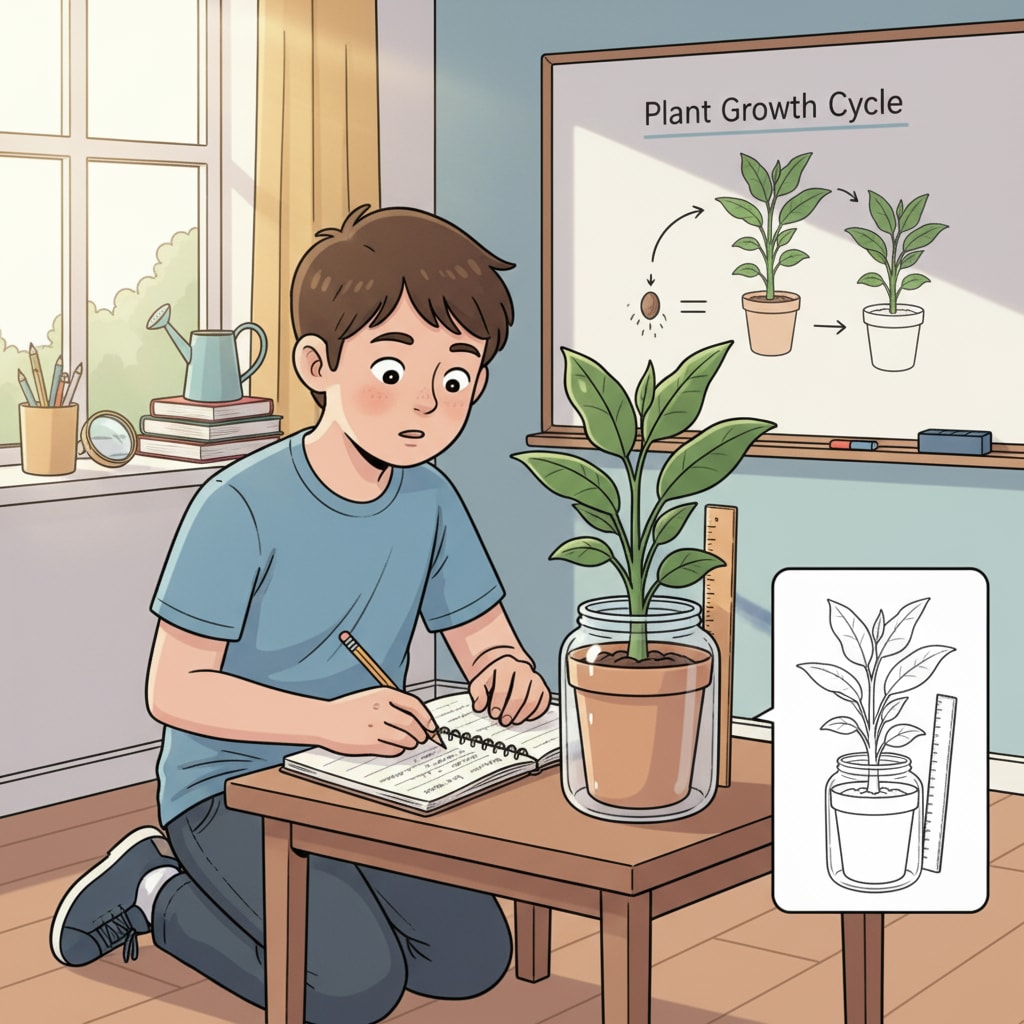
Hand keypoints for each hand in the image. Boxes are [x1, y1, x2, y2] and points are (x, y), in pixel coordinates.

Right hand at [319, 688, 437, 756]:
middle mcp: (381, 709)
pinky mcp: (369, 743)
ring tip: (409, 743)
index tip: (432, 727)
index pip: (415, 706)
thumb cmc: (349, 709)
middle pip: (413, 725)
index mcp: (384, 694)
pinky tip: (393, 747)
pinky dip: (397, 750)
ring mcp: (375, 726)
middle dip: (421, 734)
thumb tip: (419, 721)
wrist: (324, 719)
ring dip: (411, 743)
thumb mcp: (372, 698)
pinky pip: (393, 749)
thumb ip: (394, 705)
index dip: (427, 718)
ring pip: (405, 739)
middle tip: (422, 739)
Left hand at [468, 656, 550, 725]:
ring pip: (532, 701)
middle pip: (518, 696)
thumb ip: (477, 693)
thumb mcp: (481, 681)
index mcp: (505, 667)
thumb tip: (479, 706)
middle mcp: (522, 670)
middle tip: (503, 720)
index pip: (502, 689)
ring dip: (521, 714)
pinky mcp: (542, 687)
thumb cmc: (493, 677)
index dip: (497, 705)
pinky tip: (525, 715)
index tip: (494, 713)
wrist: (506, 665)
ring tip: (513, 720)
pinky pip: (543, 702)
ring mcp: (534, 678)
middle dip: (510, 712)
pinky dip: (535, 712)